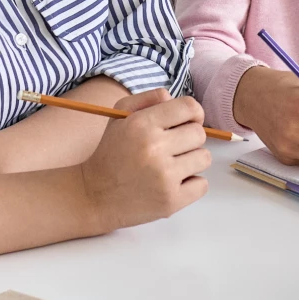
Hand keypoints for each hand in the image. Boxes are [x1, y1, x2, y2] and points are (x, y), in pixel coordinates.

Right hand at [79, 88, 210, 231]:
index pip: (190, 107)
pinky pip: (202, 185)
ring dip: (191, 162)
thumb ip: (148, 99)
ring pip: (204, 158)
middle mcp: (154, 148)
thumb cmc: (111, 153)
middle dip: (189, 139)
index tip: (186, 123)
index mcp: (142, 124)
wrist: (94, 196)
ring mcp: (164, 176)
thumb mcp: (119, 116)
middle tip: (172, 148)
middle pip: (199, 134)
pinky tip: (173, 183)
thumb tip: (175, 99)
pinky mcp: (170, 200)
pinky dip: (192, 185)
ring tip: (171, 166)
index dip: (193, 114)